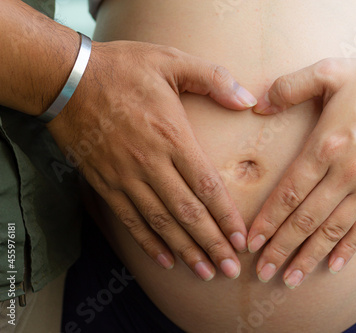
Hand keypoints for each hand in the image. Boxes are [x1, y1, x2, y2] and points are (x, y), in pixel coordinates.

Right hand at [47, 41, 257, 280]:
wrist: (68, 78)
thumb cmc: (124, 68)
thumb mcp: (172, 60)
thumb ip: (214, 79)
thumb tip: (249, 99)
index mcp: (172, 136)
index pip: (206, 186)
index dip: (226, 216)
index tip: (241, 240)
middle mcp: (151, 163)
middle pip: (188, 212)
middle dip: (212, 244)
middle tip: (231, 270)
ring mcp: (126, 176)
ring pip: (161, 222)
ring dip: (185, 250)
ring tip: (205, 273)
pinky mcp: (105, 182)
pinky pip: (130, 219)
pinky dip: (148, 242)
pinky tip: (165, 260)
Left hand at [247, 56, 355, 287]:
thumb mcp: (329, 71)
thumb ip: (289, 87)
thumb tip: (258, 105)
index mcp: (325, 146)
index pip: (289, 193)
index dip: (268, 220)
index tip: (251, 242)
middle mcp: (346, 172)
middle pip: (306, 219)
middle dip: (282, 247)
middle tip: (263, 271)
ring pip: (333, 230)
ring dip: (310, 256)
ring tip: (290, 280)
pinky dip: (349, 248)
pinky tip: (334, 266)